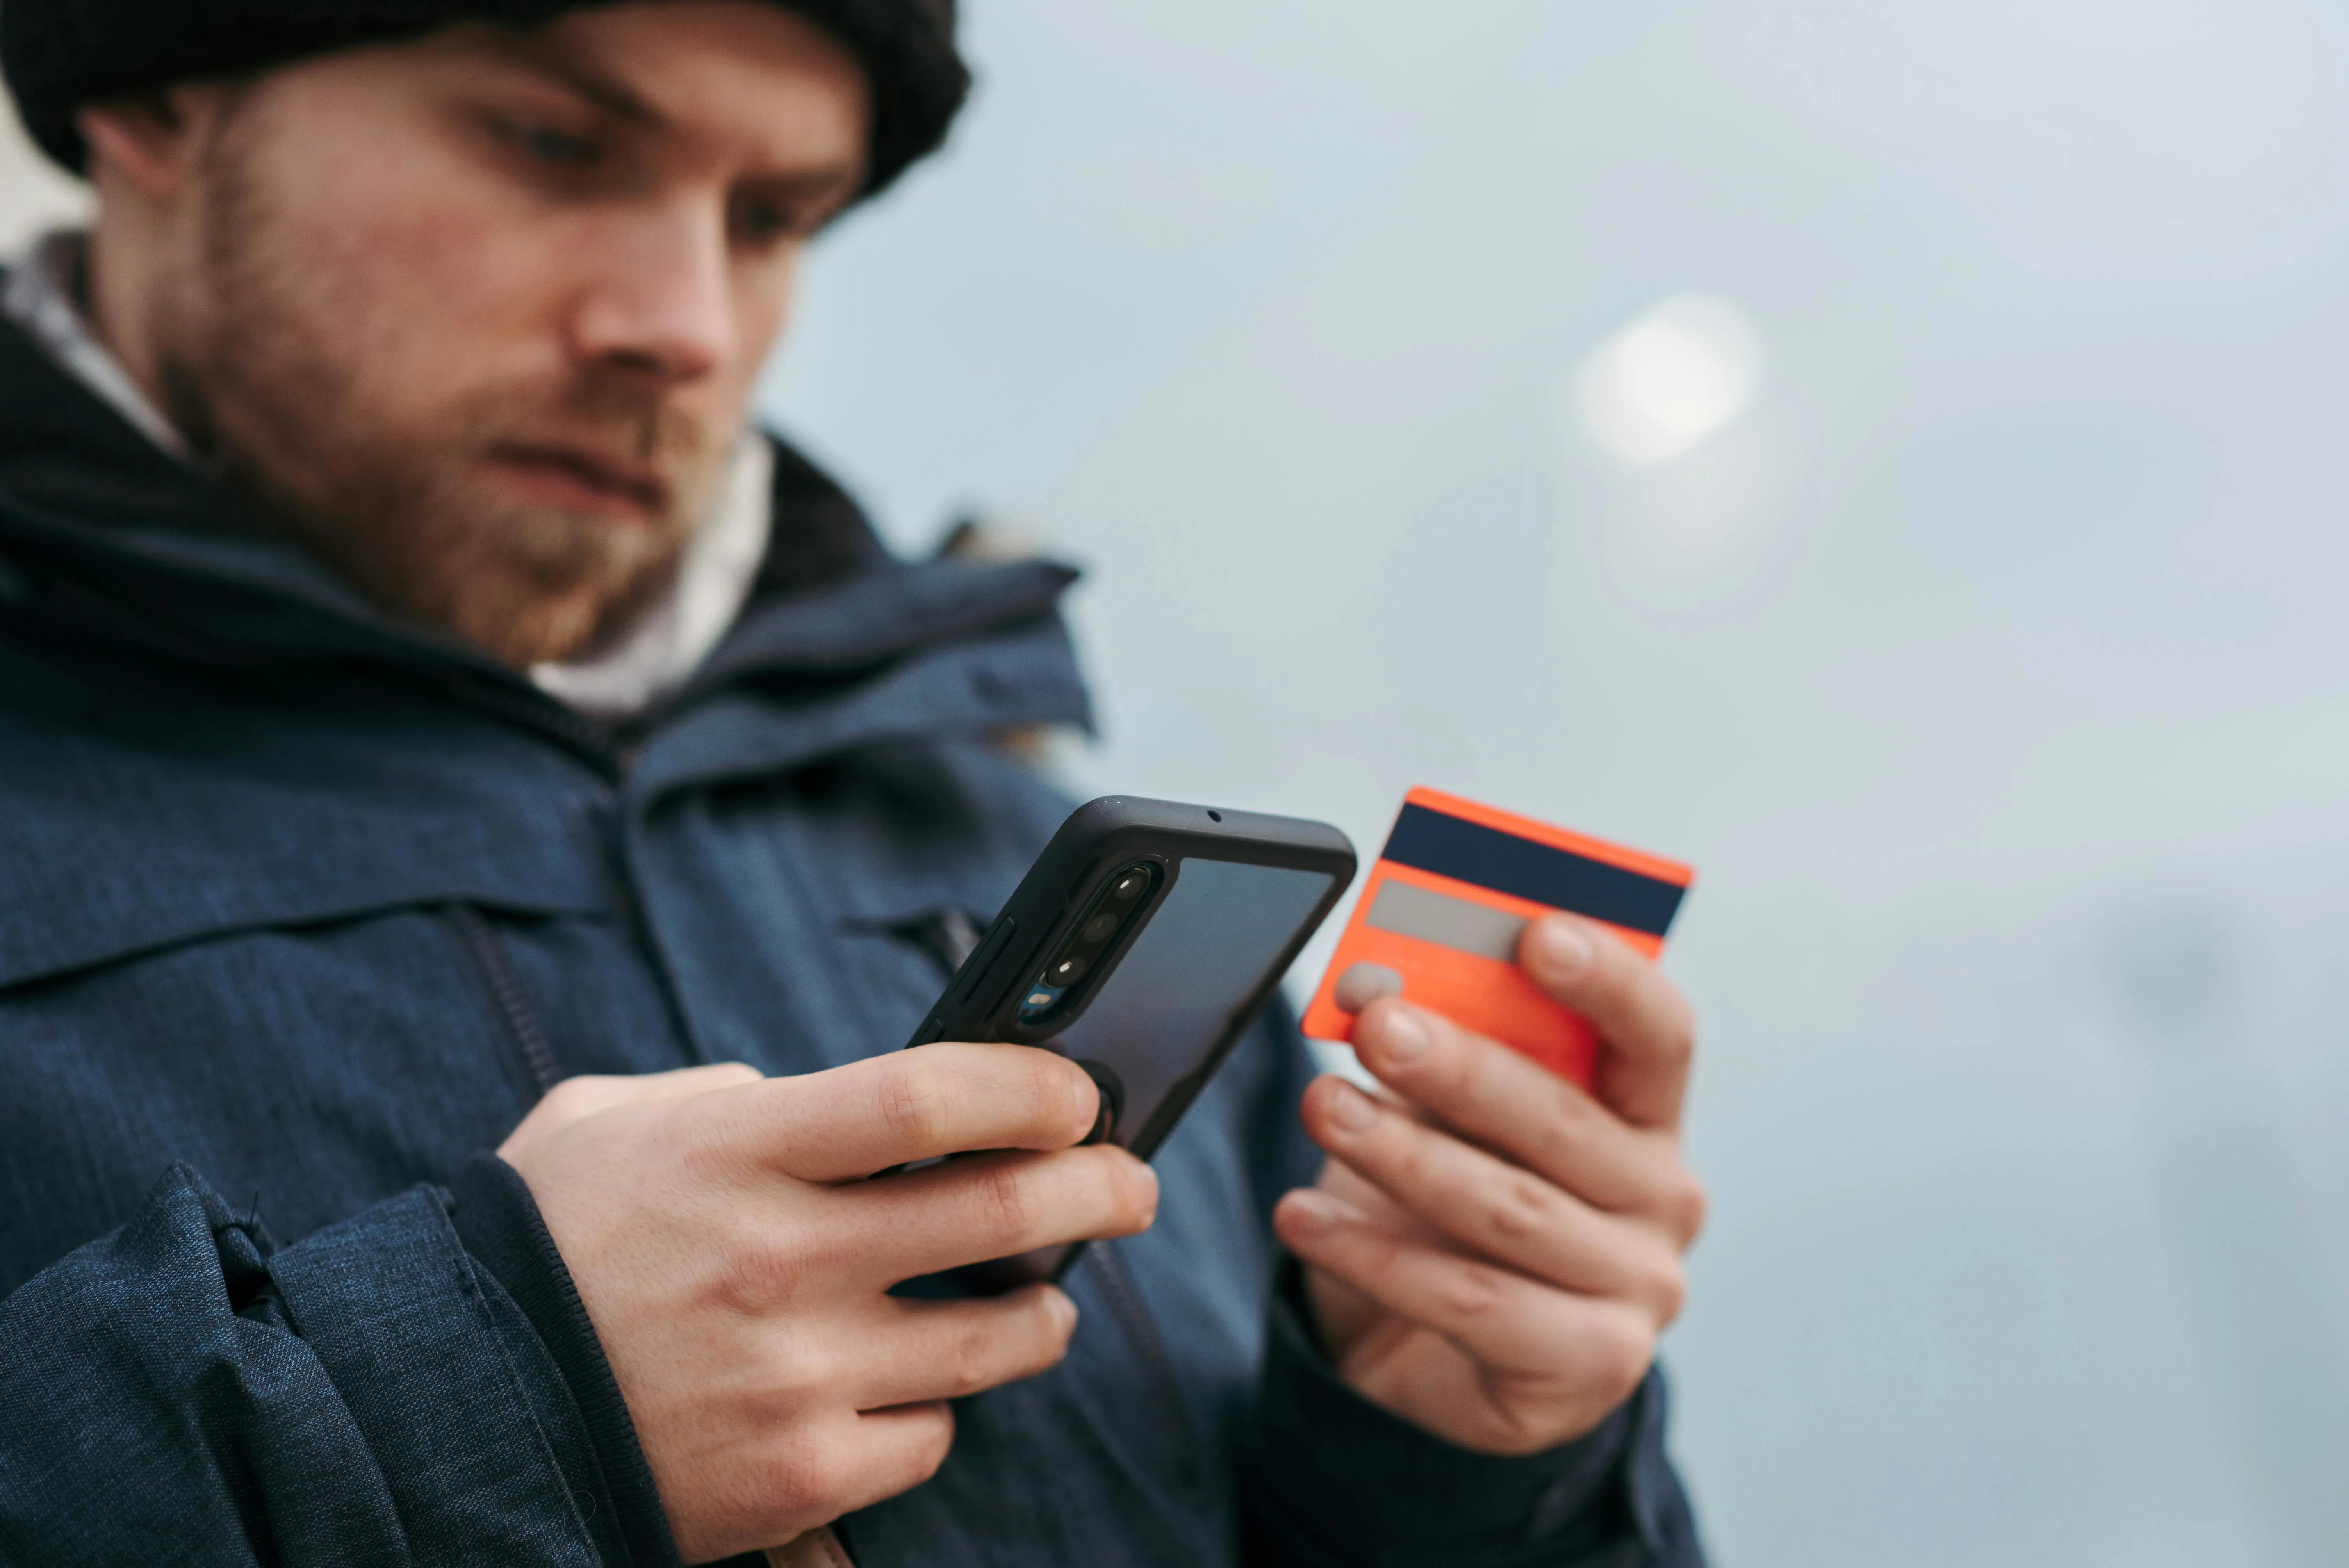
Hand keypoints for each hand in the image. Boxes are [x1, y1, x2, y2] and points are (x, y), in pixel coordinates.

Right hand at [497, 1047, 1158, 1562]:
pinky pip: (927, 1441)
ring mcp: (794, 1378)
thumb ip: (730, 1090)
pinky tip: (918, 1392)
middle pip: (1004, 1212)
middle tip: (1133, 1184)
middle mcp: (779, 1261)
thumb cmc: (536, 1247)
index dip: (1032, 1087)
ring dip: (1047, 1312)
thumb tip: (832, 1098)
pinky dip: (936, 1414)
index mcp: (736, 1153)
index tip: (1079, 1093)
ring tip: (1050, 1300)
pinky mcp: (795, 1479)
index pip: (929, 1097)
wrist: (448, 1407)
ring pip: (996, 1340)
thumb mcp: (614, 1122)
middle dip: (1102, 1189)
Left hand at [1274, 913, 1704, 1454]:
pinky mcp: (1590, 1365)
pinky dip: (1374, 1256)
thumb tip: (1374, 981)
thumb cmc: (1447, 1205)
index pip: (1659, 1033)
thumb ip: (1440, 1050)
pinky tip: (1302, 1217)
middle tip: (1378, 1025)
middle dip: (1462, 1067)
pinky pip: (1471, 1301)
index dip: (1607, 980)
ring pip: (1509, 1210)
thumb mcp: (1448, 1119)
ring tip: (1323, 1109)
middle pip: (1565, 1119)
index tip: (1535, 933)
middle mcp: (1665, 1199)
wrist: (1427, 1353)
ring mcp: (1638, 1289)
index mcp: (1648, 1115)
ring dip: (1402, 1156)